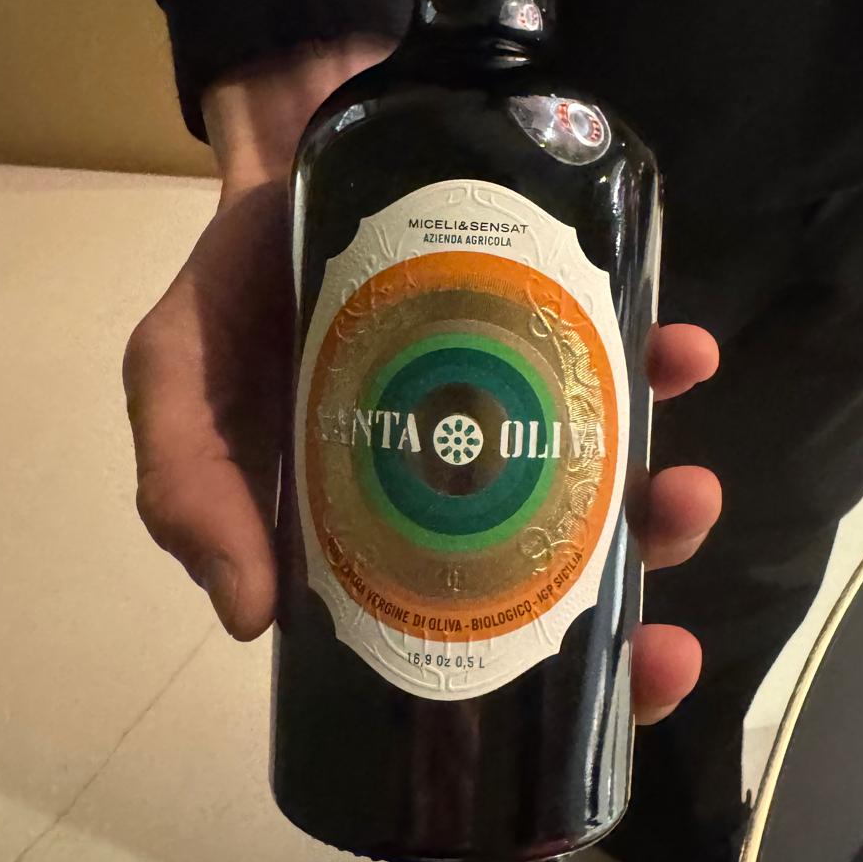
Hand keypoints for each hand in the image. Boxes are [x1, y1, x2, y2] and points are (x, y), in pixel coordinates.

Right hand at [123, 51, 721, 725]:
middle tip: (666, 645)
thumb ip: (186, 485)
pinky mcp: (549, 323)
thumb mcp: (176, 385)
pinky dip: (666, 363)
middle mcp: (464, 483)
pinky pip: (624, 353)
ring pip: (613, 475)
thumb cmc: (232, 293)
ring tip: (685, 492)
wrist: (286, 162)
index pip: (468, 630)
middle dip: (628, 613)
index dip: (548, 685)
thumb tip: (245, 618)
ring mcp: (518, 402)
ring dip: (667, 505)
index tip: (604, 699)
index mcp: (379, 530)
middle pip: (567, 571)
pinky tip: (686, 356)